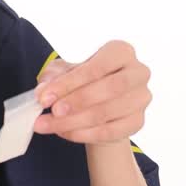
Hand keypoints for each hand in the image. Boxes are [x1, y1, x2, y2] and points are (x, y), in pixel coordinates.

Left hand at [31, 40, 151, 146]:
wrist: (100, 105)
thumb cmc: (83, 81)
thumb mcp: (64, 72)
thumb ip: (52, 78)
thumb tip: (43, 91)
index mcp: (121, 51)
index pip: (97, 67)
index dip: (69, 83)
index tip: (44, 97)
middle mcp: (138, 72)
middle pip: (109, 89)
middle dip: (76, 101)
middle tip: (52, 111)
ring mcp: (142, 98)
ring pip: (107, 112)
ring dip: (73, 121)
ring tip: (48, 125)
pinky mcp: (138, 121)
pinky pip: (110, 131)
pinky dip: (83, 134)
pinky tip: (64, 132)